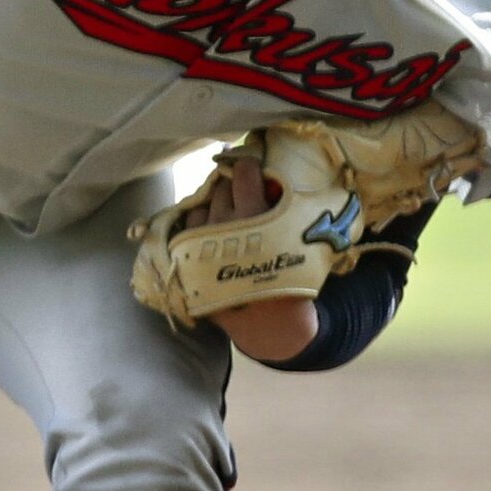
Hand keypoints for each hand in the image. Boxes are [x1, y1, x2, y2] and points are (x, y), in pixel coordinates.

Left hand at [183, 154, 318, 362]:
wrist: (269, 323)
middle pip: (222, 187)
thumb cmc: (291, 281)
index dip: (250, 166)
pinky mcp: (188, 257)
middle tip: (246, 194)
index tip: (254, 167)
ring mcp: (202, 241)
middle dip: (234, 186)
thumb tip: (279, 179)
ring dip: (216, 204)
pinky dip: (200, 222)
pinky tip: (213, 230)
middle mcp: (223, 225)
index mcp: (254, 217)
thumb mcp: (303, 243)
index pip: (244, 172)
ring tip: (230, 214)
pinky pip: (189, 226)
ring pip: (204, 204)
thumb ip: (292, 210)